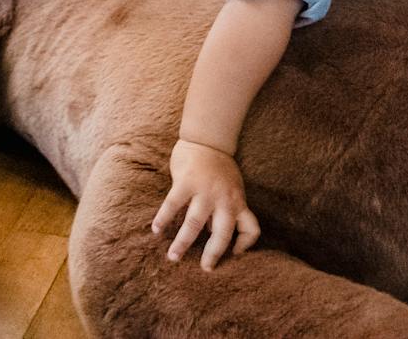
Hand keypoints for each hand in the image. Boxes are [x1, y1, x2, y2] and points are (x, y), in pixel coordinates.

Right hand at [152, 140, 260, 269]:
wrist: (208, 139)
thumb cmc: (220, 167)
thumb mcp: (232, 189)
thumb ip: (225, 208)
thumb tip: (213, 231)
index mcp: (238, 202)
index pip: (251, 229)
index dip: (245, 246)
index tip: (234, 255)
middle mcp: (224, 200)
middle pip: (222, 234)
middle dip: (213, 254)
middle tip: (205, 269)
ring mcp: (205, 191)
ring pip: (194, 224)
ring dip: (183, 243)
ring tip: (173, 257)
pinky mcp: (186, 182)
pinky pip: (173, 205)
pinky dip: (164, 218)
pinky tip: (156, 229)